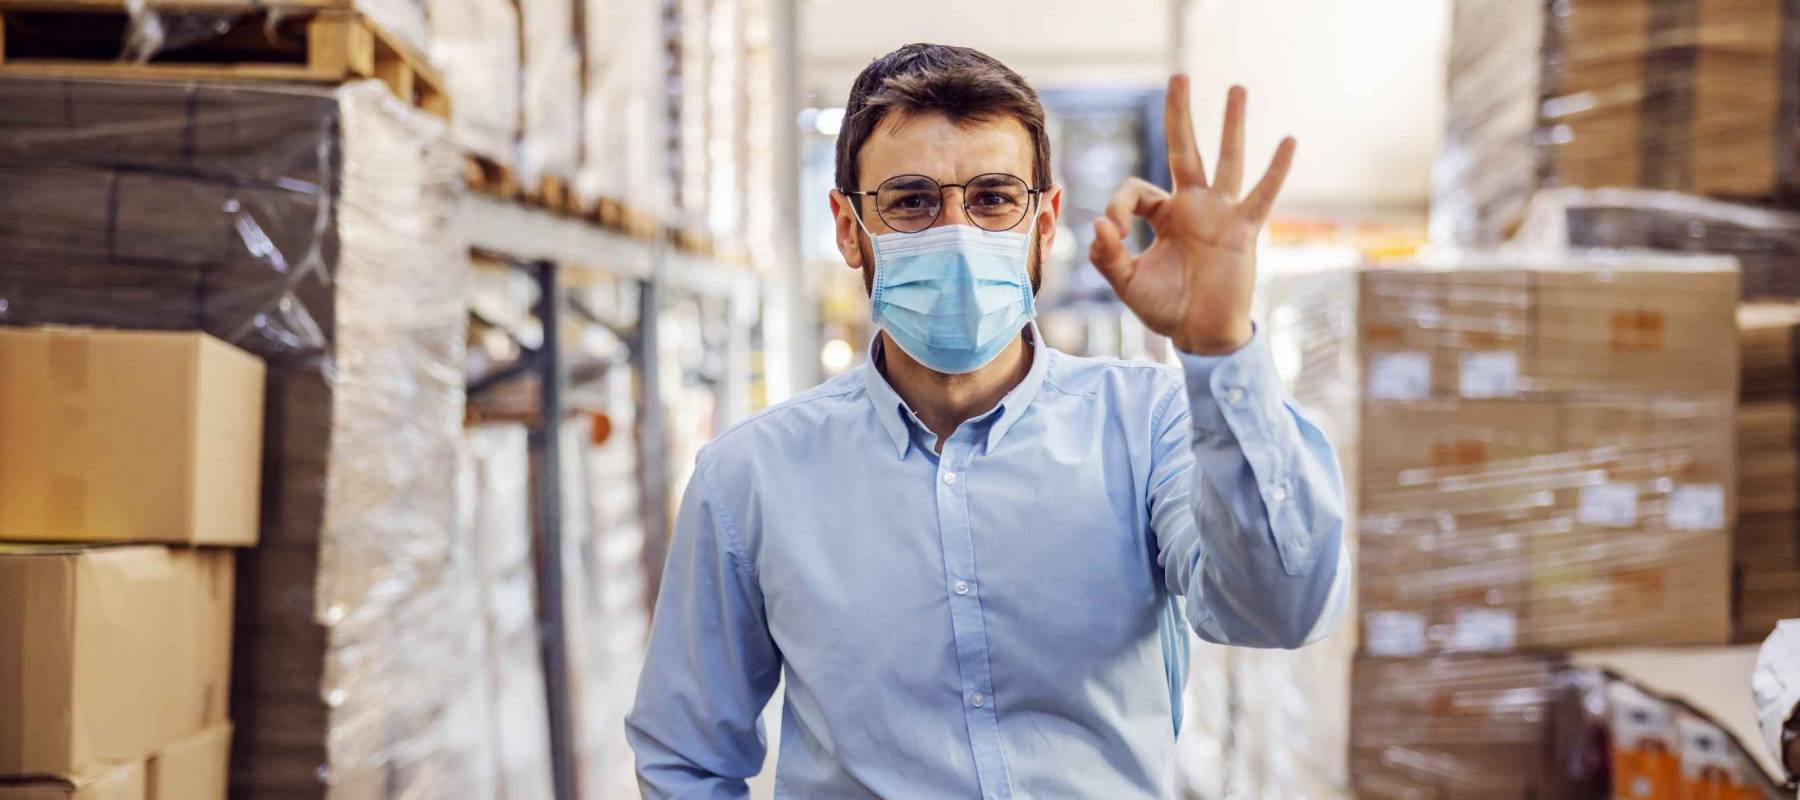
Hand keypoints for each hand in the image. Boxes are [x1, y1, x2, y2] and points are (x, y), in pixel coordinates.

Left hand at [1089, 76, 1295, 354]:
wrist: (1201, 335)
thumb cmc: (1165, 308)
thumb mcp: (1127, 283)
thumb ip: (1108, 257)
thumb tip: (1098, 226)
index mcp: (1163, 216)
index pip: (1135, 190)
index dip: (1117, 206)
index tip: (1113, 231)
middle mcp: (1193, 207)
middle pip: (1186, 150)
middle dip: (1180, 114)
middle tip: (1178, 76)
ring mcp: (1221, 215)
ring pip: (1227, 160)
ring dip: (1231, 125)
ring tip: (1236, 88)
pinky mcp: (1243, 230)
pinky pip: (1262, 195)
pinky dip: (1276, 170)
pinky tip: (1287, 141)